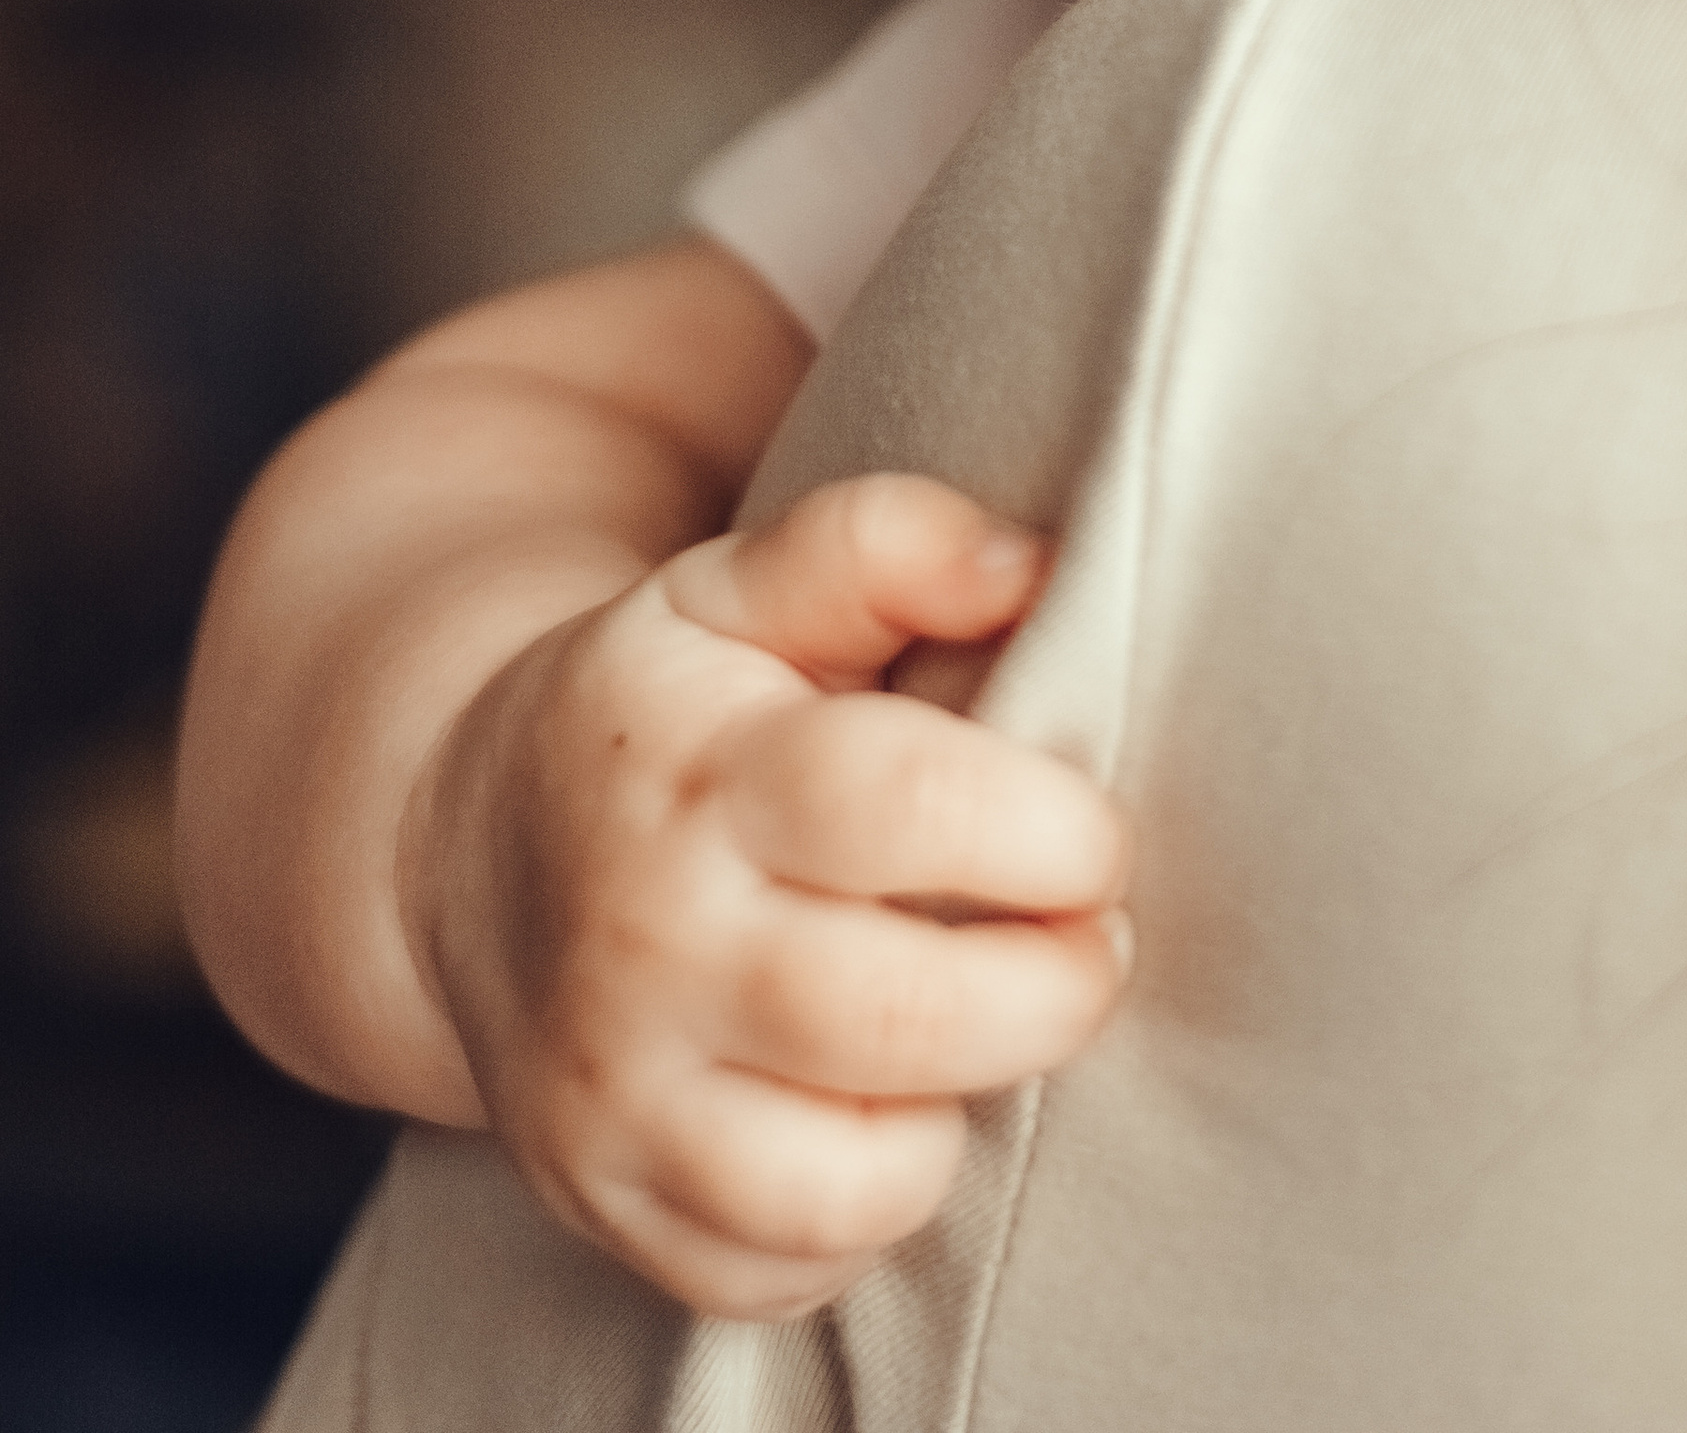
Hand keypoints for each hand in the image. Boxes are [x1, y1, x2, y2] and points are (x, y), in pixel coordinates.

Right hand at [402, 474, 1129, 1317]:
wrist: (458, 845)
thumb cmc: (663, 709)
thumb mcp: (743, 584)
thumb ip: (886, 547)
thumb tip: (1034, 565)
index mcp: (698, 769)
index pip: (897, 802)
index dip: (1045, 827)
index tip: (1092, 834)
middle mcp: (644, 942)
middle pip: (896, 1012)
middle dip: (1051, 989)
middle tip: (1083, 943)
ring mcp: (611, 1095)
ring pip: (840, 1183)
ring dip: (954, 1117)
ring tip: (973, 1033)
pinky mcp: (606, 1207)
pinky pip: (778, 1274)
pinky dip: (862, 1221)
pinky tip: (876, 1116)